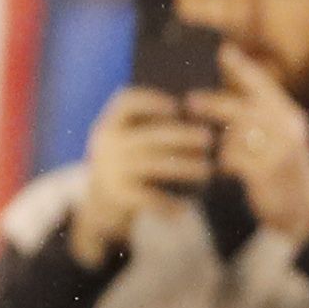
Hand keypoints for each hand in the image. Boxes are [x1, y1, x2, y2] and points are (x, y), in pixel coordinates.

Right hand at [66, 87, 213, 264]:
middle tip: (208, 138)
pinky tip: (186, 206)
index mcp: (110, 124)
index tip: (176, 107)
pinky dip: (169, 203)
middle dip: (182, 136)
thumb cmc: (127, 161)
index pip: (126, 104)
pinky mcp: (118, 195)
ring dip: (184, 167)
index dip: (151, 101)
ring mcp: (112, 170)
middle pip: (150, 136)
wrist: (100, 202)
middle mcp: (108, 145)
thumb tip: (196, 112)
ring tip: (207, 169)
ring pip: (154, 166)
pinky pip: (149, 197)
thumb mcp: (126, 138)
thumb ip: (149, 125)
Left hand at [203, 44, 308, 234]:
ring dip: (217, 142)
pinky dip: (222, 163)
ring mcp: (280, 149)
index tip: (223, 50)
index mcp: (290, 116)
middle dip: (213, 103)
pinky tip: (221, 171)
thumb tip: (220, 104)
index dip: (242, 67)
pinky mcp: (267, 170)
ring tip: (207, 147)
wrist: (306, 214)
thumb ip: (260, 122)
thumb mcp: (282, 142)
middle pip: (243, 107)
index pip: (264, 85)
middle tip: (189, 101)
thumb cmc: (286, 176)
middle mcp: (288, 128)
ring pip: (234, 134)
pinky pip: (233, 159)